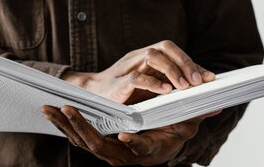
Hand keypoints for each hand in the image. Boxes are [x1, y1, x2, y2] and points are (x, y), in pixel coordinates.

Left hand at [42, 105, 221, 165]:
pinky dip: (63, 124)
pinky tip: (51, 112)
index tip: (123, 136)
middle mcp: (124, 157)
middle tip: (68, 110)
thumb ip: (193, 116)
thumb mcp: (182, 127)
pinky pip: (76, 136)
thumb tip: (213, 105)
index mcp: (145, 153)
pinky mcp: (96, 145)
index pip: (137, 151)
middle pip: (98, 147)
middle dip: (81, 128)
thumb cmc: (170, 135)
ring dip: (65, 126)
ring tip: (49, 109)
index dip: (132, 145)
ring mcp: (107, 153)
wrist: (159, 147)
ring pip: (82, 142)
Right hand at [62, 40, 214, 103]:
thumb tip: (206, 85)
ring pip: (151, 56)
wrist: (94, 94)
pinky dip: (152, 83)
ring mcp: (127, 67)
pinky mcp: (118, 83)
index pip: (172, 49)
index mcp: (147, 56)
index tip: (209, 78)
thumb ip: (175, 83)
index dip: (190, 61)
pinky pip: (136, 77)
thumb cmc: (127, 90)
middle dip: (184, 62)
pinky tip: (166, 92)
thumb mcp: (153, 85)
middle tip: (198, 82)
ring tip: (184, 86)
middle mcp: (138, 56)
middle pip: (164, 47)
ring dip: (171, 70)